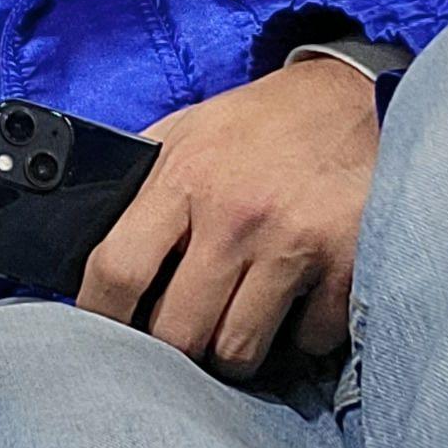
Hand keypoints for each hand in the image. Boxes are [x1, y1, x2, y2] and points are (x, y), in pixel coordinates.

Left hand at [76, 52, 380, 377]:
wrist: (357, 96)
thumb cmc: (261, 123)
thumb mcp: (188, 130)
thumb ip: (143, 184)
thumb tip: (91, 238)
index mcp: (186, 177)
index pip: (118, 270)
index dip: (101, 317)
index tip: (104, 335)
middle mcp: (236, 215)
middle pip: (177, 331)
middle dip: (173, 347)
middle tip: (182, 335)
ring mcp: (294, 243)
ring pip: (238, 351)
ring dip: (233, 350)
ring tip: (236, 324)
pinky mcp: (348, 265)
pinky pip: (308, 341)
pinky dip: (301, 337)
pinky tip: (296, 305)